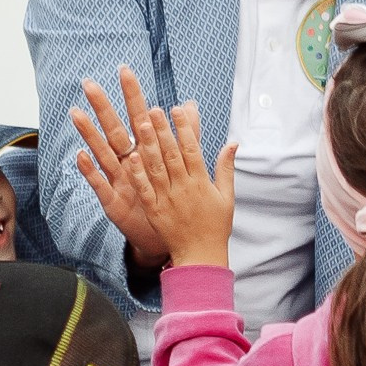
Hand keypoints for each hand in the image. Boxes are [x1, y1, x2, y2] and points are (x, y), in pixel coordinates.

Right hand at [73, 70, 176, 267]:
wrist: (166, 234)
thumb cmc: (169, 197)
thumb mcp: (181, 165)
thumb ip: (188, 135)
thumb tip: (191, 104)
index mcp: (146, 151)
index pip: (138, 116)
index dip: (132, 95)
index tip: (125, 69)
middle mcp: (128, 161)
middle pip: (114, 129)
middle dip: (103, 107)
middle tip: (89, 83)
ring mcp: (118, 179)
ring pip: (102, 152)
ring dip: (89, 134)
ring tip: (76, 114)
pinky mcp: (112, 201)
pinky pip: (99, 183)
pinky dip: (90, 170)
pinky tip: (80, 155)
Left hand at [124, 98, 239, 270]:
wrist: (201, 256)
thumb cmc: (216, 226)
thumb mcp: (227, 196)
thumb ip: (226, 168)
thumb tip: (233, 143)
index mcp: (202, 182)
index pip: (192, 149)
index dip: (184, 128)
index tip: (177, 109)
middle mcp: (184, 188)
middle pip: (172, 154)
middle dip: (163, 130)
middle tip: (154, 109)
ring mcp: (168, 199)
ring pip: (157, 168)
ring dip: (149, 145)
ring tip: (141, 124)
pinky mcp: (155, 211)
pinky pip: (145, 190)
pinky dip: (139, 174)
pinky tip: (132, 157)